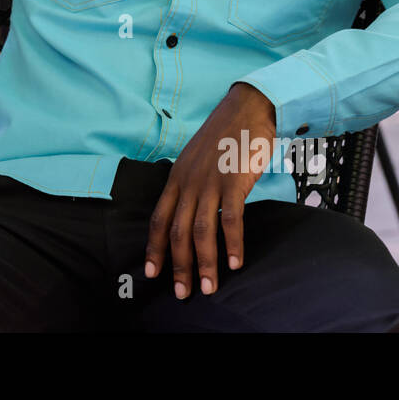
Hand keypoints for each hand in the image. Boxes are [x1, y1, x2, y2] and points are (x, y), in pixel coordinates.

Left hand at [144, 82, 276, 298]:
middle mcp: (188, 182)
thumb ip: (190, 184)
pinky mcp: (234, 181)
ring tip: (207, 288)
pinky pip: (231, 219)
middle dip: (178, 266)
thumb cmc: (224, 135)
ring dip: (204, 263)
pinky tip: (234, 263)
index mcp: (177, 178)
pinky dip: (232, 244)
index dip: (153, 249)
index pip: (158, 219)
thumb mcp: (196, 159)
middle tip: (182, 292)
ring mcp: (210, 181)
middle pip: (176, 231)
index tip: (151, 273)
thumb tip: (187, 211)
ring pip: (201, 230)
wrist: (247, 107)